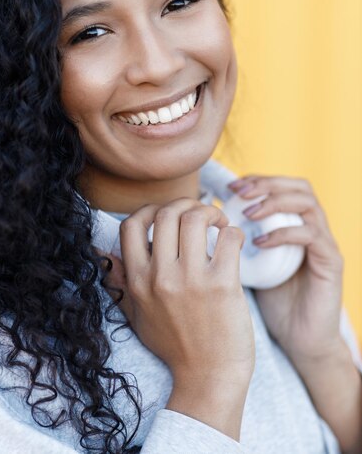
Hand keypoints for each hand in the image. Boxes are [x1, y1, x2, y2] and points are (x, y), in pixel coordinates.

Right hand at [96, 198, 254, 385]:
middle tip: (200, 213)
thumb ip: (122, 283)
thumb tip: (103, 253)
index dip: (149, 210)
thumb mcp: (137, 315)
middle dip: (186, 203)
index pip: (130, 225)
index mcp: (138, 282)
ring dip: (211, 212)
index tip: (167, 214)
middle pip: (166, 213)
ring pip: (195, 218)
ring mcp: (191, 280)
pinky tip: (233, 241)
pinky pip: (229, 238)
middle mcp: (160, 278)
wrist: (208, 378)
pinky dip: (233, 231)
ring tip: (219, 223)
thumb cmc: (175, 346)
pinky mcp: (222, 285)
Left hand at [228, 174, 344, 368]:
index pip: (279, 185)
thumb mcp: (240, 266)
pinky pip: (311, 236)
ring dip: (274, 202)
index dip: (254, 180)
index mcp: (291, 224)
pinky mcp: (331, 263)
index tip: (227, 188)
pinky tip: (261, 242)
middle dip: (265, 183)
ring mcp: (323, 243)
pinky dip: (284, 233)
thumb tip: (191, 225)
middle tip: (238, 193)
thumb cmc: (269, 302)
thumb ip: (226, 243)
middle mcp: (311, 228)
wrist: (298, 341)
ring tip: (248, 214)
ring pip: (306, 203)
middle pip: (296, 185)